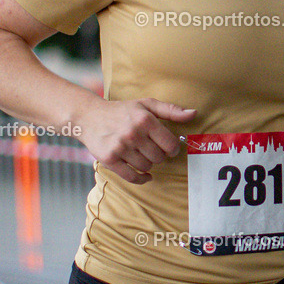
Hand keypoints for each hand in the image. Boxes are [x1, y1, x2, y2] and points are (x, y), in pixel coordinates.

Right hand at [80, 97, 196, 183]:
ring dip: (147, 164)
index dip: (172, 148)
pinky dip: (141, 179)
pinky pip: (132, 177)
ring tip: (141, 154)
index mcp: (145, 120)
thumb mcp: (146, 105)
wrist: (89, 116)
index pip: (170, 144)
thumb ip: (171, 110)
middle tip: (152, 149)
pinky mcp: (110, 160)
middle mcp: (133, 134)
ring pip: (146, 167)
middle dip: (159, 155)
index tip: (168, 147)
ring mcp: (120, 148)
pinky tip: (144, 175)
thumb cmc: (122, 110)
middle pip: (159, 158)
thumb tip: (193, 114)